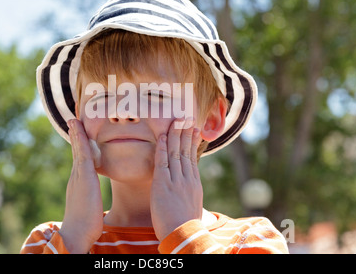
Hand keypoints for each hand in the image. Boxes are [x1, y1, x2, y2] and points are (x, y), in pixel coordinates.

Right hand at [59, 119, 103, 252]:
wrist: (76, 233)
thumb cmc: (85, 224)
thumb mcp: (89, 206)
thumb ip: (89, 199)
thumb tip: (91, 202)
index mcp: (79, 182)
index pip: (80, 159)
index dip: (80, 146)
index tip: (79, 134)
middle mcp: (76, 176)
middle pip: (77, 151)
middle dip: (75, 135)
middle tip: (73, 121)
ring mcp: (78, 175)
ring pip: (78, 149)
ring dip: (76, 133)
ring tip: (74, 120)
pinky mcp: (84, 176)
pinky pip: (84, 153)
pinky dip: (81, 140)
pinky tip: (79, 129)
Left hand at [150, 118, 202, 241]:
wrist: (184, 235)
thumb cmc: (186, 226)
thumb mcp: (193, 206)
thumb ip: (190, 194)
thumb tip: (189, 192)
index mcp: (194, 183)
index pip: (192, 157)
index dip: (192, 142)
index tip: (193, 130)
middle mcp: (187, 178)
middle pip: (185, 151)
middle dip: (185, 133)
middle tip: (185, 119)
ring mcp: (176, 180)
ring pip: (175, 152)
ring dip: (174, 135)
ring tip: (175, 122)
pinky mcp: (163, 184)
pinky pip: (162, 162)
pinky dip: (162, 148)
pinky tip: (161, 137)